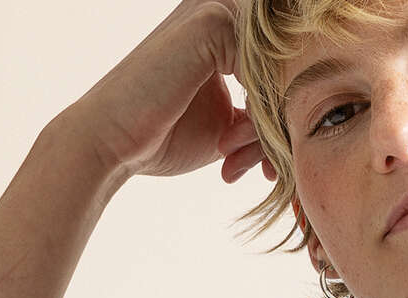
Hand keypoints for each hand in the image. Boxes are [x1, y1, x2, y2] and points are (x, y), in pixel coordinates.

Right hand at [62, 0, 275, 184]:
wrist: (113, 141)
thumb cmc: (163, 135)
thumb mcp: (226, 127)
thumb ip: (258, 114)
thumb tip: (294, 125)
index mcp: (224, 32)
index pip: (278, 72)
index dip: (282, 121)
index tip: (274, 165)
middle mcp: (222, 12)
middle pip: (284, 70)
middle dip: (283, 126)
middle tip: (270, 172)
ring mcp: (216, 11)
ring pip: (276, 73)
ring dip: (271, 127)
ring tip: (250, 165)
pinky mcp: (211, 22)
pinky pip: (263, 71)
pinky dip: (258, 115)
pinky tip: (233, 145)